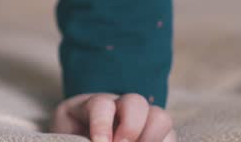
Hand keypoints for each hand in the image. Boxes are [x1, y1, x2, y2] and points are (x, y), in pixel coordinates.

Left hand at [50, 93, 174, 141]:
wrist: (81, 136)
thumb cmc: (73, 137)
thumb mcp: (69, 137)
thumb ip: (79, 138)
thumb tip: (100, 140)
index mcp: (94, 105)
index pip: (101, 105)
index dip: (102, 124)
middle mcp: (121, 107)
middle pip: (135, 102)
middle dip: (131, 128)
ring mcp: (143, 119)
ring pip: (160, 117)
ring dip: (153, 138)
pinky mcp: (159, 135)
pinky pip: (172, 137)